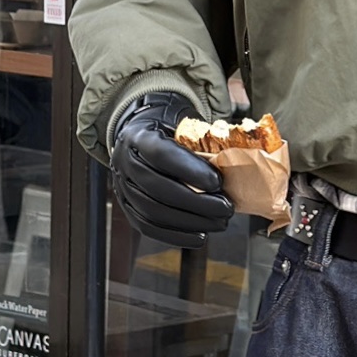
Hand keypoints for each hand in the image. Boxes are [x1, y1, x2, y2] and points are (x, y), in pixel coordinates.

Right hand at [109, 91, 233, 245]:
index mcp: (138, 136)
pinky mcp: (127, 208)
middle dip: (196, 202)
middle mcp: (124, 163)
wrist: (137, 134)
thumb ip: (199, 137)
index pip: (162, 155)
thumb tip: (234, 157)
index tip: (218, 182)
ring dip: (190, 222)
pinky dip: (176, 235)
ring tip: (218, 222)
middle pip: (158, 188)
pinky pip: (148, 227)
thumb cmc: (166, 128)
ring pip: (153, 211)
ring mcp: (122, 188)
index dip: (190, 170)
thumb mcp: (180, 120)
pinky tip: (200, 236)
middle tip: (226, 207)